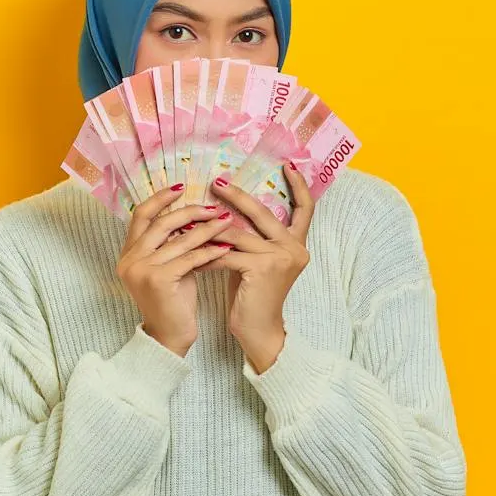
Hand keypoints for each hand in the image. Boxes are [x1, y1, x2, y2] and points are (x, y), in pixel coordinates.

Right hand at [115, 184, 235, 355]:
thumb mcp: (169, 266)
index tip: (182, 187)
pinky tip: (226, 246)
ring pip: (179, 240)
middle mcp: (130, 259)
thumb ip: (172, 243)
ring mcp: (142, 270)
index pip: (141, 215)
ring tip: (227, 221)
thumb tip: (193, 215)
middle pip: (160, 223)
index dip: (160, 199)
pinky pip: (190, 258)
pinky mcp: (159, 280)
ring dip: (206, 229)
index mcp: (128, 253)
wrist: (170, 337)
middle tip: (214, 207)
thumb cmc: (173, 301)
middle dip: (190, 211)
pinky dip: (210, 251)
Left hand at [198, 165, 316, 371]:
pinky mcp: (262, 269)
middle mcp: (294, 248)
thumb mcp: (257, 261)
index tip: (287, 164)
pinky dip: (207, 250)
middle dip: (238, 196)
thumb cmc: (253, 296)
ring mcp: (280, 258)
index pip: (305, 209)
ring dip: (211, 226)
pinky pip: (227, 252)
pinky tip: (191, 247)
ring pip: (239, 233)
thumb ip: (252, 238)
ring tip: (190, 217)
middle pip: (264, 212)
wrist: (259, 331)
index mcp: (298, 244)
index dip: (299, 185)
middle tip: (216, 182)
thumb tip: (225, 210)